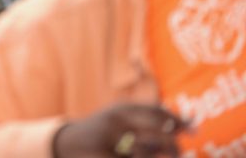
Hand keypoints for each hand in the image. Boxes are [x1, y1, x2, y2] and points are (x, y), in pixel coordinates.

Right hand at [53, 103, 189, 157]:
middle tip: (178, 154)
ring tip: (158, 156)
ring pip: (147, 151)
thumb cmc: (101, 133)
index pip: (157, 112)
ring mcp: (110, 137)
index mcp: (123, 109)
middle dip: (172, 145)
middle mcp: (117, 119)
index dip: (178, 120)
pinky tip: (137, 157)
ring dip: (157, 155)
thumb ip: (144, 121)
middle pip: (156, 131)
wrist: (66, 142)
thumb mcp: (119, 120)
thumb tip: (180, 125)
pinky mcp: (104, 154)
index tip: (195, 130)